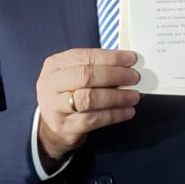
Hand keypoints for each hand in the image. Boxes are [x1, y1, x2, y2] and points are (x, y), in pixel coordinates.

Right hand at [35, 48, 140, 163]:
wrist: (52, 127)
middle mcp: (51, 84)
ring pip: (89, 99)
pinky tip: (127, 112)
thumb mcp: (74, 74)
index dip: (111, 57)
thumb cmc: (70, 93)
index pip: (86, 57)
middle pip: (85, 76)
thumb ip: (96, 67)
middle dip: (115, 75)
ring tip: (134, 96)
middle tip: (134, 77)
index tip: (132, 59)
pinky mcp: (64, 127)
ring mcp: (55, 107)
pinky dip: (114, 115)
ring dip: (117, 97)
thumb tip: (127, 64)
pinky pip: (93, 120)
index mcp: (55, 64)